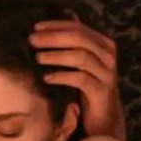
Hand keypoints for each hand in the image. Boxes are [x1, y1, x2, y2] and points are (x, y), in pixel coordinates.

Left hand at [31, 20, 126, 140]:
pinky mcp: (102, 91)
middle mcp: (107, 55)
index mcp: (102, 44)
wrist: (104, 115)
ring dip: (56, 56)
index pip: (78, 27)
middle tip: (32, 40)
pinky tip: (47, 78)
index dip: (56, 25)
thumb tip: (51, 24)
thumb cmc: (88, 85)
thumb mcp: (79, 62)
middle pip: (79, 38)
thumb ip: (72, 43)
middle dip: (53, 37)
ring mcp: (106, 73)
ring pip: (81, 57)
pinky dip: (62, 76)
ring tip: (38, 57)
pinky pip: (81, 79)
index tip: (35, 27)